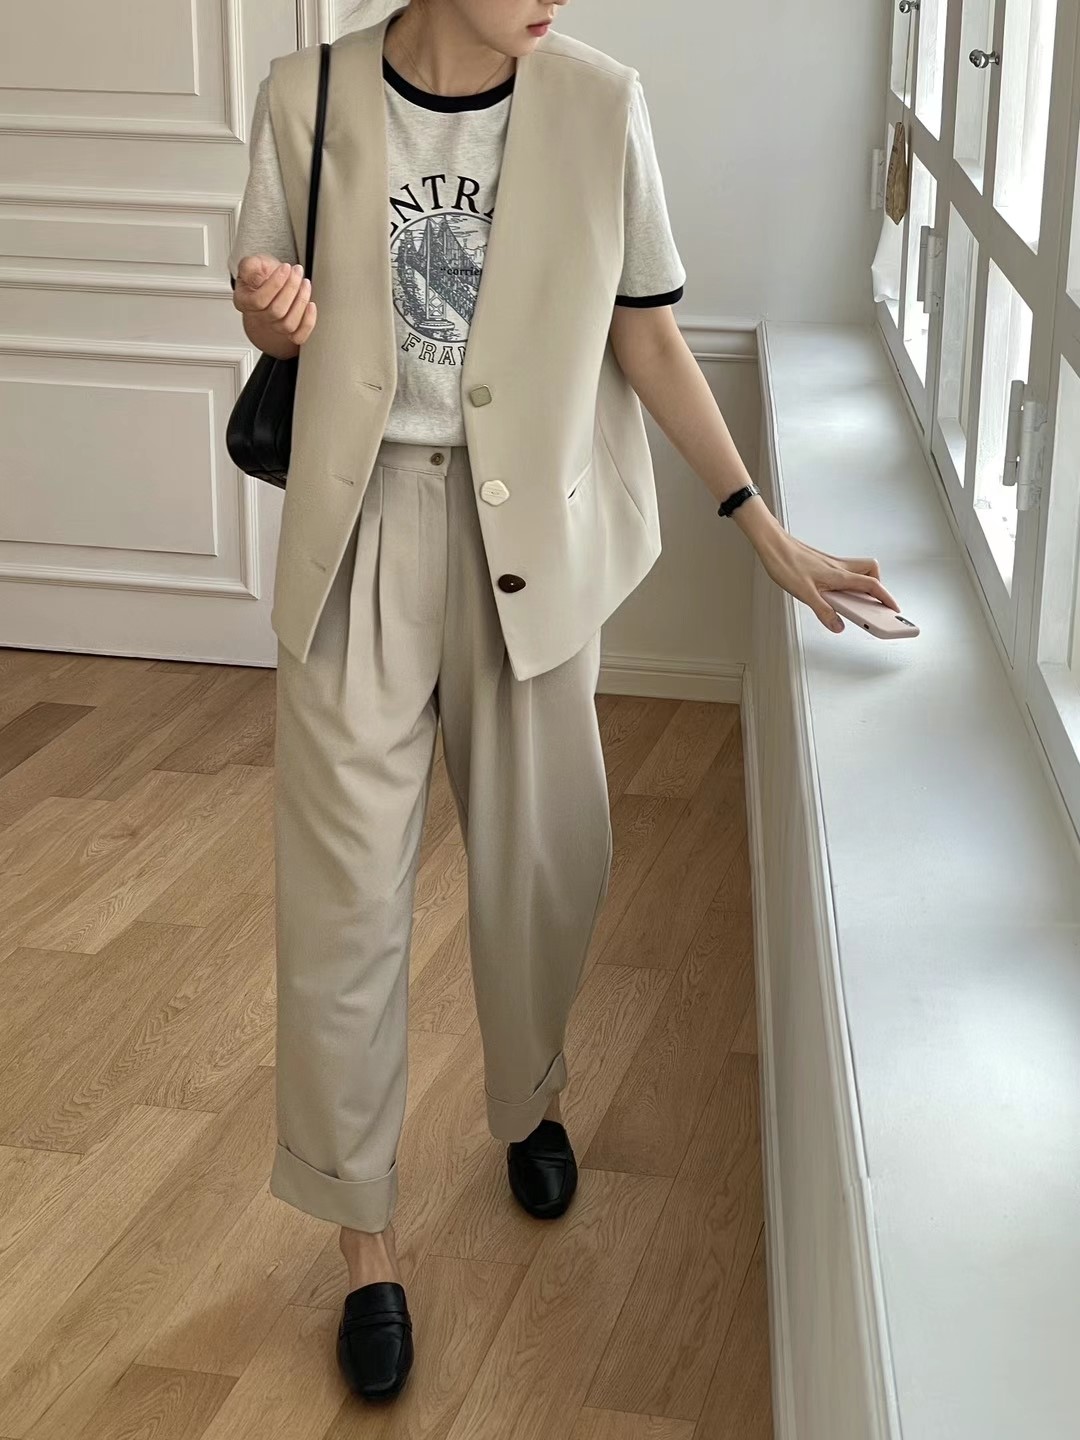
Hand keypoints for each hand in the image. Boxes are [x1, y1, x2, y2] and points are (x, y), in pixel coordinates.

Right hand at [232, 255, 316, 350]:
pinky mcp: (289, 332)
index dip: (275, 284)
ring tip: (305, 283)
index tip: (285, 267)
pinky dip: (307, 323)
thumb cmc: (261, 272)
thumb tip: (257, 280)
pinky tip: (311, 305)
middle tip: (297, 271)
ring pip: (288, 324)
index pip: (259, 300)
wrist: (269, 281)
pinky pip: (298, 337)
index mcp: (245, 301)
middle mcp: (258, 317)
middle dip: (291, 288)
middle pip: (276, 312)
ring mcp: (274, 326)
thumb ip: (249, 266)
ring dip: (301, 302)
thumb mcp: (252, 263)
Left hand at [757, 530, 899, 632]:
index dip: (886, 598)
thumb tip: (838, 625)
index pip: (872, 586)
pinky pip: (845, 572)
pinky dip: (848, 582)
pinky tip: (835, 593)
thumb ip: (823, 611)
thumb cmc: (786, 562)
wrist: (773, 545)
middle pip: (871, 572)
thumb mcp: (804, 593)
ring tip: (854, 601)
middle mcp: (839, 567)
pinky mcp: (823, 564)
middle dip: (878, 587)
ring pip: (858, 571)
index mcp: (839, 575)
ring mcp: (832, 564)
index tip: (894, 610)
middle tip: (874, 604)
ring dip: (863, 584)